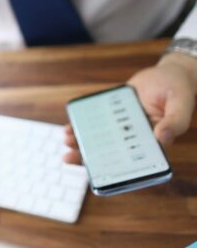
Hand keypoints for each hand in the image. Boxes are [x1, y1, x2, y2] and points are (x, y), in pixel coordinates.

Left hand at [64, 52, 196, 164]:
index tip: (96, 172)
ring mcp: (123, 129)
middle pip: (111, 156)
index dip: (113, 172)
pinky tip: (70, 127)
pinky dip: (82, 127)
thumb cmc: (178, 89)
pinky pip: (97, 125)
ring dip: (81, 144)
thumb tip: (162, 138)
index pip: (133, 165)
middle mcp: (136, 140)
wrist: (169, 74)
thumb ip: (175, 121)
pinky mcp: (114, 117)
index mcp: (154, 145)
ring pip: (100, 142)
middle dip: (88, 159)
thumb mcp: (181, 103)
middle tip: (68, 157)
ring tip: (66, 140)